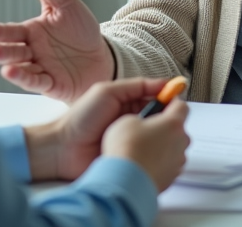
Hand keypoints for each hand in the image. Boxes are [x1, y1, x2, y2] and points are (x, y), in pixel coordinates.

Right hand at [0, 0, 114, 101]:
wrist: (103, 55)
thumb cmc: (81, 30)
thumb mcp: (64, 2)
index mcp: (31, 31)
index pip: (10, 31)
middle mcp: (32, 51)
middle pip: (12, 51)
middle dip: (1, 50)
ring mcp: (40, 68)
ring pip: (21, 68)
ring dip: (10, 66)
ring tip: (1, 62)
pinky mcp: (51, 84)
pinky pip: (36, 82)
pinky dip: (25, 78)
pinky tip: (14, 73)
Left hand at [24, 78, 182, 181]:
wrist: (62, 149)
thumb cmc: (80, 118)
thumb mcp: (107, 91)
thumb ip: (135, 86)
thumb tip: (163, 83)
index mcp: (127, 103)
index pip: (155, 98)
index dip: (168, 98)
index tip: (180, 97)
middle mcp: (131, 121)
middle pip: (159, 118)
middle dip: (168, 119)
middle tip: (173, 120)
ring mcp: (131, 140)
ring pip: (156, 137)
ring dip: (161, 136)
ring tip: (164, 136)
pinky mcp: (129, 157)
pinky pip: (147, 154)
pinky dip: (153, 153)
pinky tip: (156, 151)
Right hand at [102, 98, 189, 191]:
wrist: (126, 182)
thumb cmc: (127, 152)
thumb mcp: (127, 120)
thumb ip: (141, 116)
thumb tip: (141, 120)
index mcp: (173, 124)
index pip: (181, 105)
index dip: (171, 101)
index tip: (165, 99)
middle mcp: (180, 142)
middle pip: (178, 127)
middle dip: (164, 126)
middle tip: (147, 127)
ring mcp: (177, 161)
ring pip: (174, 147)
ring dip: (162, 145)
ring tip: (142, 148)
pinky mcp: (171, 177)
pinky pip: (168, 163)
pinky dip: (159, 161)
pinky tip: (143, 162)